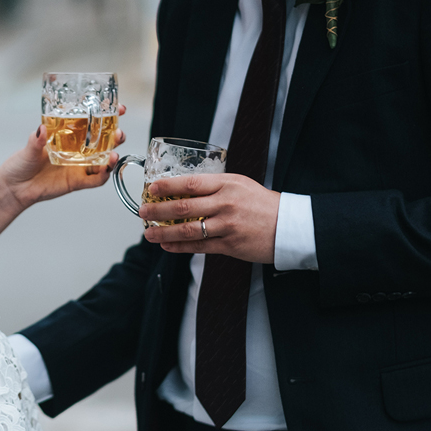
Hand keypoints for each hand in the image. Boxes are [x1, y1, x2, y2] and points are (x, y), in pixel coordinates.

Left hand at [0, 107, 126, 236]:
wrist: (14, 188)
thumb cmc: (21, 164)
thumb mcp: (28, 148)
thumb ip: (36, 140)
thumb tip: (41, 129)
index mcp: (69, 136)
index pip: (92, 123)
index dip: (108, 116)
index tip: (119, 108)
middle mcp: (77, 150)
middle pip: (104, 142)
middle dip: (116, 137)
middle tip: (119, 134)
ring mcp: (78, 166)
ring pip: (103, 161)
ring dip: (112, 157)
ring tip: (113, 155)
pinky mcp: (76, 182)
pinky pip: (95, 180)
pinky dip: (102, 176)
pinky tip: (105, 170)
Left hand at [139, 173, 279, 264]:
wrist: (288, 225)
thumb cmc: (261, 203)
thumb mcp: (239, 185)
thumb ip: (214, 187)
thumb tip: (182, 190)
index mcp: (228, 184)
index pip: (191, 183)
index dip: (168, 186)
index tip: (151, 188)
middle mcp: (226, 203)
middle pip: (184, 207)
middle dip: (158, 210)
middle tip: (143, 211)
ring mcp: (228, 225)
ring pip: (188, 230)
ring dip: (164, 233)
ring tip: (148, 233)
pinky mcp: (230, 245)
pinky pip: (199, 246)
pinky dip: (180, 247)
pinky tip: (167, 246)